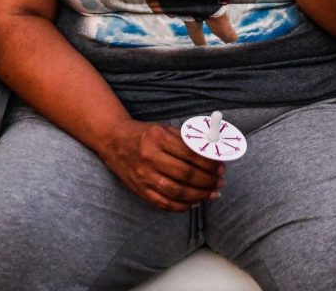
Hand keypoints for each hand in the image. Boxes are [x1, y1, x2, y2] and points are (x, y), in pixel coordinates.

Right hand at [98, 119, 223, 211]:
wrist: (114, 142)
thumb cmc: (144, 135)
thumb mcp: (163, 129)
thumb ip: (186, 141)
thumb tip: (212, 154)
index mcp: (157, 138)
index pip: (190, 154)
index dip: (209, 163)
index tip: (221, 166)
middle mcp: (149, 158)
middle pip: (185, 174)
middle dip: (207, 180)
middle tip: (220, 181)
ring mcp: (143, 176)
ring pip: (177, 192)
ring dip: (199, 195)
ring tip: (212, 193)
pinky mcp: (140, 190)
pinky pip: (165, 203)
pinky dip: (183, 206)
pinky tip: (195, 202)